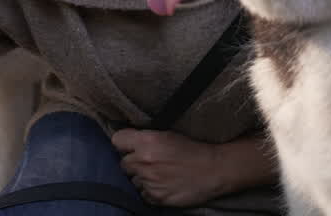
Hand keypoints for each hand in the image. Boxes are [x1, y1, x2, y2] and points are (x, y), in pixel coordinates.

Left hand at [111, 128, 225, 206]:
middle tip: (148, 161)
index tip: (129, 146)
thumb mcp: (167, 134)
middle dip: (133, 162)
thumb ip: (145, 138)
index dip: (124, 143)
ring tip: (158, 174)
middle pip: (123, 163)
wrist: (213, 169)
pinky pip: (142, 194)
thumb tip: (128, 142)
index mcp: (146, 141)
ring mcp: (149, 180)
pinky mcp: (156, 196)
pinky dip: (149, 191)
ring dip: (141, 177)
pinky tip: (162, 184)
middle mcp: (144, 160)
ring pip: (132, 180)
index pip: (117, 140)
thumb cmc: (192, 149)